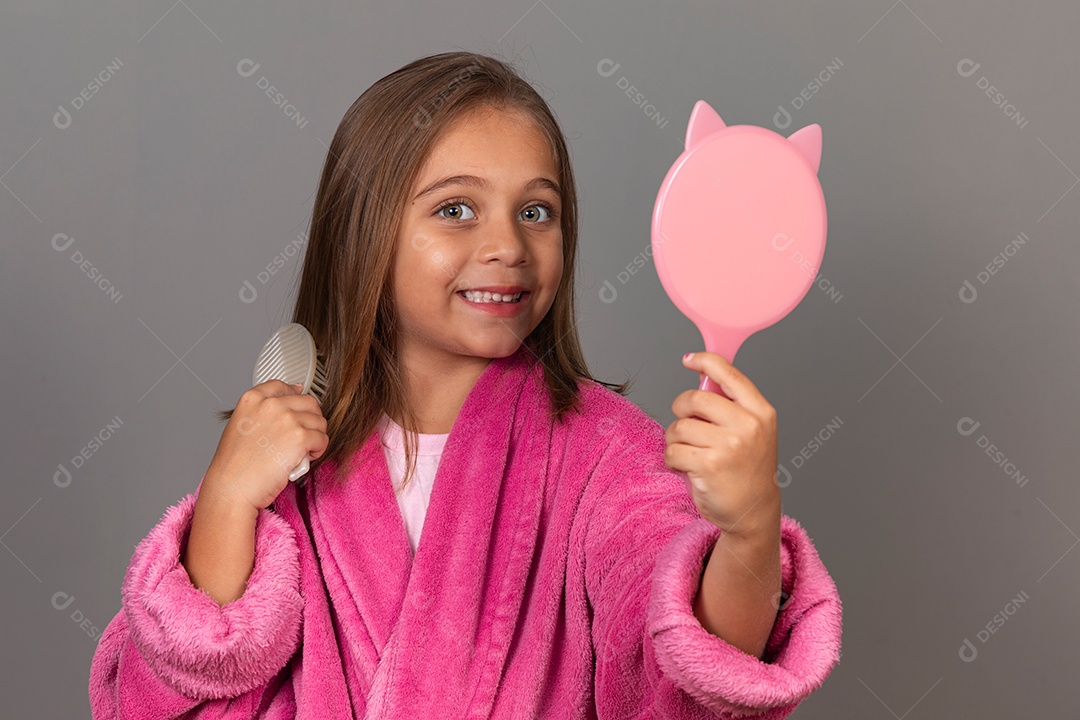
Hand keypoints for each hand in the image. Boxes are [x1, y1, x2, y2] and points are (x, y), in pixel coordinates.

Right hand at [203, 380, 328, 511]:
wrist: (232, 488)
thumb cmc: (235, 465)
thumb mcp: (241, 425)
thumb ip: (262, 410)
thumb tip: (293, 393)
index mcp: (252, 398)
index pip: (284, 386)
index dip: (295, 399)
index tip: (296, 411)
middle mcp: (271, 404)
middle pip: (308, 403)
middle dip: (310, 421)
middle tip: (301, 438)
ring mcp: (287, 418)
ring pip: (319, 421)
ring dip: (315, 437)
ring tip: (301, 451)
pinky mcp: (300, 437)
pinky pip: (323, 439)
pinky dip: (318, 451)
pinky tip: (303, 459)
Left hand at [663, 352, 780, 540]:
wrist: (753, 511)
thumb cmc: (747, 469)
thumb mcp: (753, 431)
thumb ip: (731, 406)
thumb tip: (701, 378)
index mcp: (760, 412)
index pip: (728, 373)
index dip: (705, 361)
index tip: (689, 359)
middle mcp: (748, 425)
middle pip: (694, 398)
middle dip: (681, 410)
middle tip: (686, 425)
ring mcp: (729, 445)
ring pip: (679, 427)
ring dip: (675, 440)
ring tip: (690, 452)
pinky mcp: (708, 465)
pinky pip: (672, 451)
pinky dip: (673, 459)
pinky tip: (688, 468)